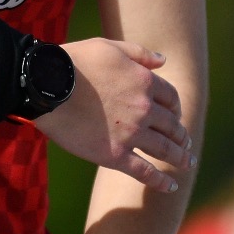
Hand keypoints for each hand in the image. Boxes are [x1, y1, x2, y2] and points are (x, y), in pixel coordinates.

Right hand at [32, 38, 188, 192]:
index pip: (171, 98)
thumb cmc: (75, 62)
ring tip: (188, 163)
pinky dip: (160, 180)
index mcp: (144, 82)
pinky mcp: (114, 155)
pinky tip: (171, 185)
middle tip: (185, 143)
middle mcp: (143, 109)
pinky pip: (144, 171)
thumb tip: (164, 60)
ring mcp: (130, 134)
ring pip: (164, 149)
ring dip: (180, 157)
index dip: (175, 108)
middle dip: (181, 135)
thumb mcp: (109, 47)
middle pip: (172, 125)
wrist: (46, 85)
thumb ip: (140, 53)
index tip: (175, 116)